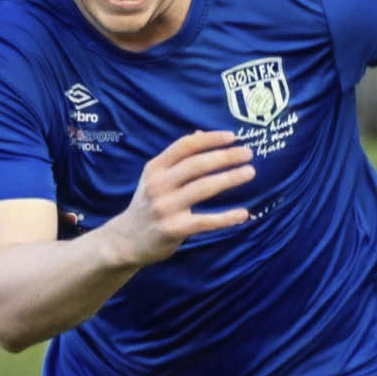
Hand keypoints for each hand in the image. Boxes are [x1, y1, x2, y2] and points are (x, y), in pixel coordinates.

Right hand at [106, 130, 254, 267]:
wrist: (127, 241)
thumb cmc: (147, 205)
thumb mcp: (155, 178)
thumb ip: (176, 158)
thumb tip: (200, 134)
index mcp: (155, 168)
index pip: (185, 146)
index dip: (210, 139)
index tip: (232, 137)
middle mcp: (158, 185)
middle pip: (197, 165)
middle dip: (225, 156)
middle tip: (248, 154)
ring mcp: (165, 207)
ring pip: (203, 188)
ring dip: (230, 178)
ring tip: (250, 172)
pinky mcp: (174, 229)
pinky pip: (205, 221)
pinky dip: (226, 217)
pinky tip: (243, 214)